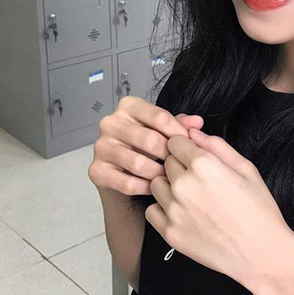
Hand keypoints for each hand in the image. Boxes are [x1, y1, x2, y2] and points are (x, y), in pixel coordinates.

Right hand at [88, 94, 203, 195]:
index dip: (179, 134)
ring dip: (158, 174)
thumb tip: (197, 122)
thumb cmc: (147, 149)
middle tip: (181, 166)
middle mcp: (110, 123)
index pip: (160, 117)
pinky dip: (145, 188)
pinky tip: (154, 188)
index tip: (189, 145)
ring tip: (169, 178)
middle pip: (150, 140)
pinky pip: (127, 183)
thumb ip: (180, 125)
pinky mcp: (96, 170)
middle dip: (169, 156)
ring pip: (138, 163)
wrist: (125, 175)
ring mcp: (101, 146)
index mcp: (128, 106)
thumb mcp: (164, 132)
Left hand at [145, 128, 293, 291]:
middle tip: (199, 180)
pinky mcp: (170, 232)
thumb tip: (192, 132)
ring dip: (169, 186)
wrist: (262, 254)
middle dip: (178, 165)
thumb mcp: (246, 168)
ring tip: (192, 197)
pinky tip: (183, 213)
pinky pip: (152, 210)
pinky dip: (163, 209)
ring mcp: (174, 210)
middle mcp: (184, 185)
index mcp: (204, 164)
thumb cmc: (259, 211)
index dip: (186, 147)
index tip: (195, 156)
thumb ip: (216, 145)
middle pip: (165, 161)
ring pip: (155, 184)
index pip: (175, 141)